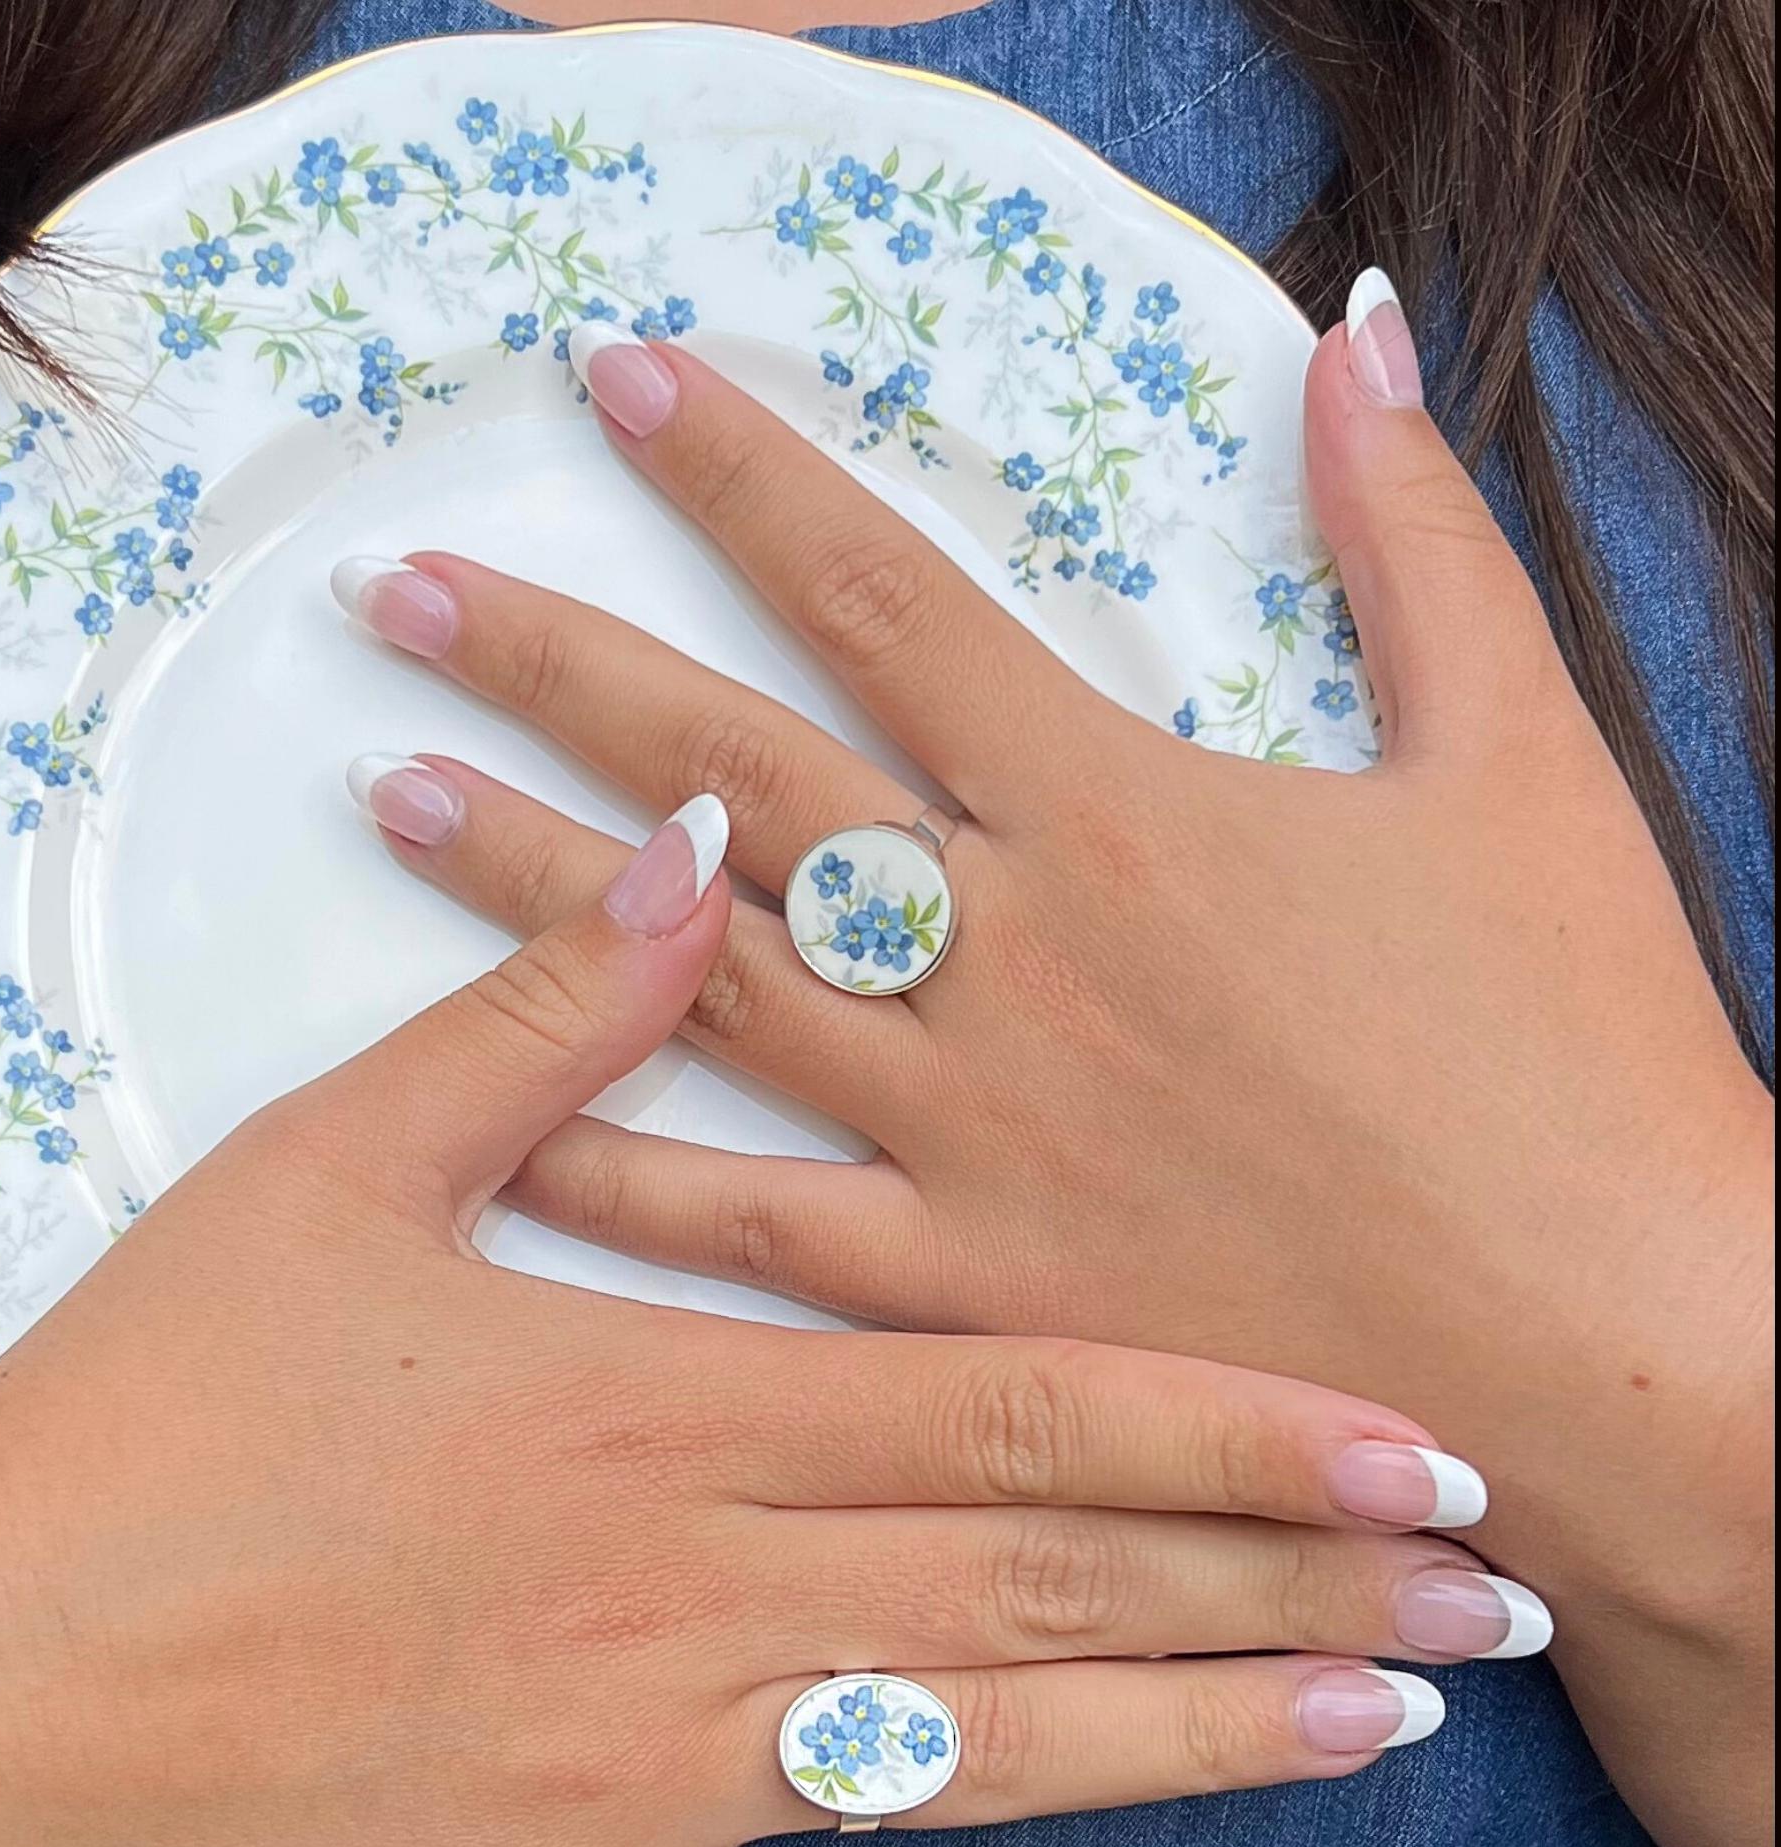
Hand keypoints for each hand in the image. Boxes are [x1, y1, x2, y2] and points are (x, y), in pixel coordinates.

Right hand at [0, 803, 1515, 1846]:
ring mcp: (651, 1772)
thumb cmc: (158, 1400)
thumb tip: (698, 845)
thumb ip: (548, 1011)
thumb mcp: (335, 1162)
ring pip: (985, 1767)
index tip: (1408, 1439)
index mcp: (673, 1406)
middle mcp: (706, 1594)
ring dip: (1199, 1752)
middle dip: (1291, 1589)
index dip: (1234, 1424)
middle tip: (1488, 1598)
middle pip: (1057, 1584)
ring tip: (1380, 1734)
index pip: (1022, 1409)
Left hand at [328, 296, 1773, 1846]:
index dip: (745, 476)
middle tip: (395, 598)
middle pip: (734, 774)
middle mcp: (1004, 961)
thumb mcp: (1528, 765)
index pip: (887, 597)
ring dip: (529, 885)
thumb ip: (1420, 546)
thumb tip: (1361, 338)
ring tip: (385, 798)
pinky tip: (489, 1119)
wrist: (1612, 1358)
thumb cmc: (1577, 1062)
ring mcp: (960, 1134)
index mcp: (1123, 816)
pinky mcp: (957, 1293)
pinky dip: (614, 1170)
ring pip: (695, 980)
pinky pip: (743, 1228)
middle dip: (556, 667)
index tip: (620, 387)